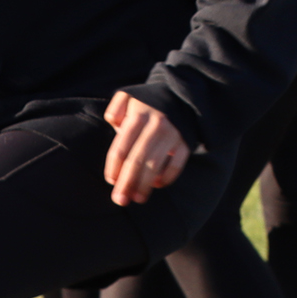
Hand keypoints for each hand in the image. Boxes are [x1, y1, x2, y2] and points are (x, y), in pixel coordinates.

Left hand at [102, 91, 190, 206]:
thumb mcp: (127, 98)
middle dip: (127, 182)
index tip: (111, 181)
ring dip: (144, 185)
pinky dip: (167, 178)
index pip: (122, 147)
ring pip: (155, 165)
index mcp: (138, 116)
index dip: (114, 167)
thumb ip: (115, 109)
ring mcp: (172, 135)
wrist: (179, 97)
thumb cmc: (145, 104)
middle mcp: (156, 125)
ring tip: (137, 198)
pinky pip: (177, 165)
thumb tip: (114, 123)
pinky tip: (156, 185)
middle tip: (120, 200)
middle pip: (137, 160)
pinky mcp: (185, 143)